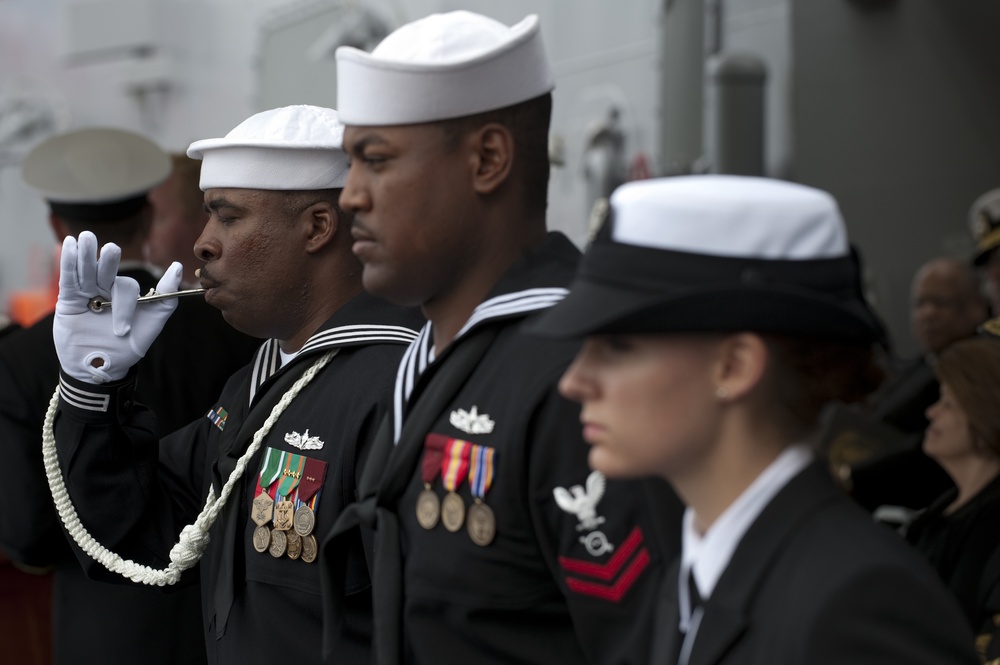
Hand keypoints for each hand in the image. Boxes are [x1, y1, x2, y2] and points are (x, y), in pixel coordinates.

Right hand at [53, 231, 181, 383]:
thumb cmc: (127, 348)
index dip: (125, 306)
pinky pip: (68, 280)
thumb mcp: (152, 324)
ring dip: (85, 256)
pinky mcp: (68, 301)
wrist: (100, 369)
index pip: (125, 287)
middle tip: (110, 247)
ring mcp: (86, 294)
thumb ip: (165, 297)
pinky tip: (69, 245)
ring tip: (86, 237)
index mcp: (125, 295)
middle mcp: (105, 290)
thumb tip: (178, 267)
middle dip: (106, 260)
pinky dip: (68, 263)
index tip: (123, 331)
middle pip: (105, 271)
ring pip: (86, 271)